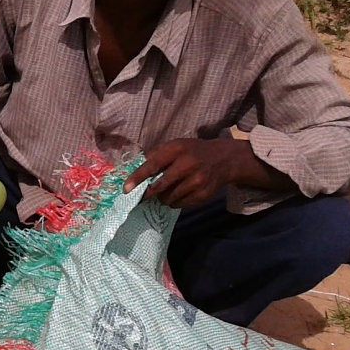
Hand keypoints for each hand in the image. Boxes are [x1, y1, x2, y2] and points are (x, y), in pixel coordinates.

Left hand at [123, 138, 281, 208]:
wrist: (223, 160)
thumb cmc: (192, 151)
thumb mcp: (175, 145)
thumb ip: (155, 155)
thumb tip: (134, 167)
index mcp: (177, 149)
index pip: (153, 165)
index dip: (138, 178)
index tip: (126, 189)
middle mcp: (188, 164)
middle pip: (160, 186)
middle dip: (148, 193)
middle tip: (144, 195)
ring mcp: (197, 181)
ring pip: (168, 198)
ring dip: (162, 198)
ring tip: (167, 190)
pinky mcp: (203, 194)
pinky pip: (179, 204)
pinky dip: (174, 201)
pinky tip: (179, 192)